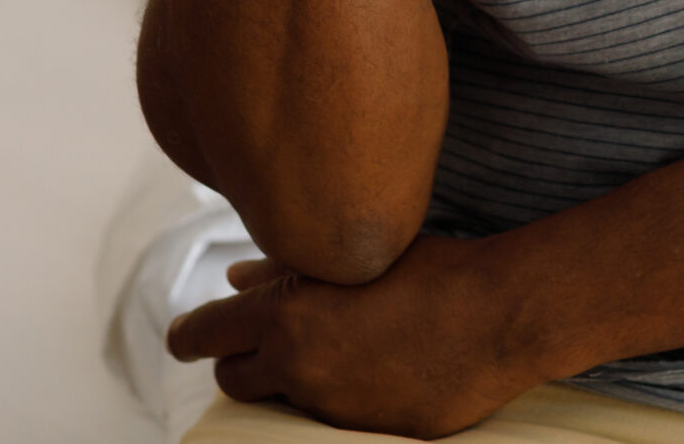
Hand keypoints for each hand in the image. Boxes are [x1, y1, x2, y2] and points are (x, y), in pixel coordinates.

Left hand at [167, 234, 544, 438]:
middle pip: (232, 379)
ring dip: (290, 377)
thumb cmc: (428, 269)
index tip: (186, 337)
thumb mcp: (351, 257)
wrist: (498, 317)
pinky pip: (331, 416)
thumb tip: (236, 276)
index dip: (188, 336)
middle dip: (239, 360)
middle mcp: (298, 368)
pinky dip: (336, 393)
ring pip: (281, 399)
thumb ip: (283, 269)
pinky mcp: (364, 432)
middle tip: (261, 341)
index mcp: (285, 317)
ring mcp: (331, 407)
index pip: (201, 336)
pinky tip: (370, 366)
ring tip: (329, 348)